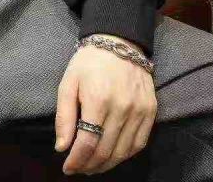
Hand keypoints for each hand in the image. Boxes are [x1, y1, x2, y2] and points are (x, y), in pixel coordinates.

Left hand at [54, 34, 156, 175]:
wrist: (118, 43)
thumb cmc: (88, 62)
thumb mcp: (68, 82)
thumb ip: (64, 116)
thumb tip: (61, 147)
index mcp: (97, 99)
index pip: (88, 142)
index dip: (76, 160)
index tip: (67, 167)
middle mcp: (121, 108)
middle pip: (106, 150)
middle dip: (89, 165)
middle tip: (78, 169)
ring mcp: (139, 111)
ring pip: (123, 151)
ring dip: (107, 164)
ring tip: (92, 166)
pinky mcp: (151, 111)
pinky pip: (139, 143)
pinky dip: (125, 155)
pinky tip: (113, 156)